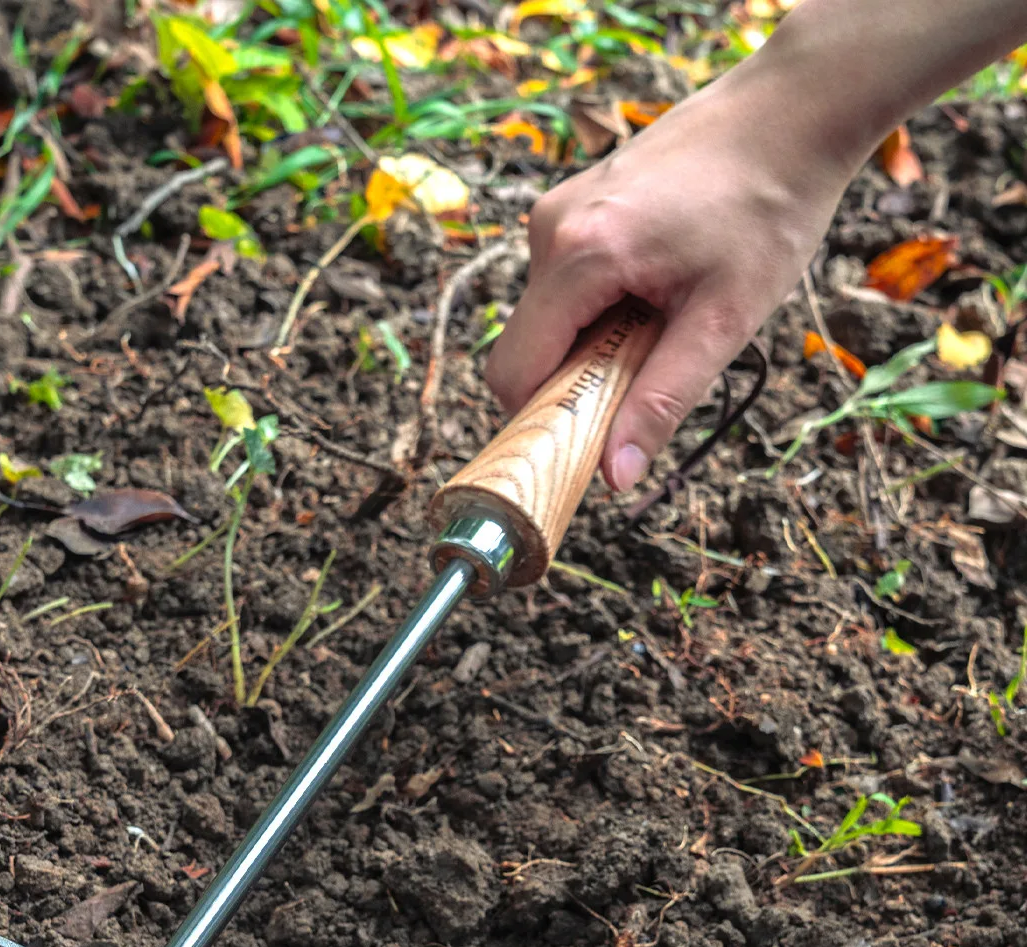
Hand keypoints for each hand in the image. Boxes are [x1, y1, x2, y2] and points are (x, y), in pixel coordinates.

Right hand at [486, 68, 851, 492]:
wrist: (791, 111)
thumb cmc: (769, 207)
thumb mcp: (725, 319)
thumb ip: (663, 400)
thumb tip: (615, 476)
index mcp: (579, 256)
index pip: (512, 373)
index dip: (540, 419)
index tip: (586, 439)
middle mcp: (550, 230)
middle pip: (528, 347)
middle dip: (576, 377)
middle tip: (649, 365)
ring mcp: (557, 210)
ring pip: (547, 316)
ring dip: (592, 339)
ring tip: (664, 312)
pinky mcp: (571, 202)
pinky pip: (563, 281)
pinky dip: (598, 304)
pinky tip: (657, 281)